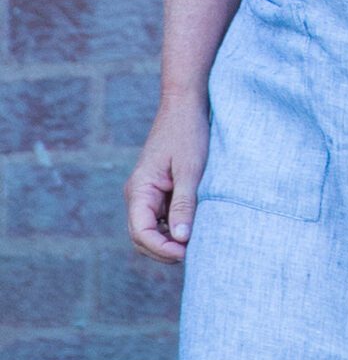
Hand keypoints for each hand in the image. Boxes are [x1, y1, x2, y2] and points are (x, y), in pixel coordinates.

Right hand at [126, 95, 208, 262]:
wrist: (185, 106)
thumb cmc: (188, 134)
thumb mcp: (191, 171)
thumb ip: (184, 205)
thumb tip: (180, 239)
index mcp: (139, 190)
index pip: (140, 233)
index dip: (162, 248)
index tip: (187, 252)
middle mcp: (138, 194)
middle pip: (142, 237)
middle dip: (165, 250)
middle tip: (195, 253)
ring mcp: (147, 193)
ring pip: (152, 231)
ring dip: (170, 241)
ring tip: (197, 243)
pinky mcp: (159, 191)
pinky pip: (162, 219)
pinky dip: (175, 229)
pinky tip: (195, 228)